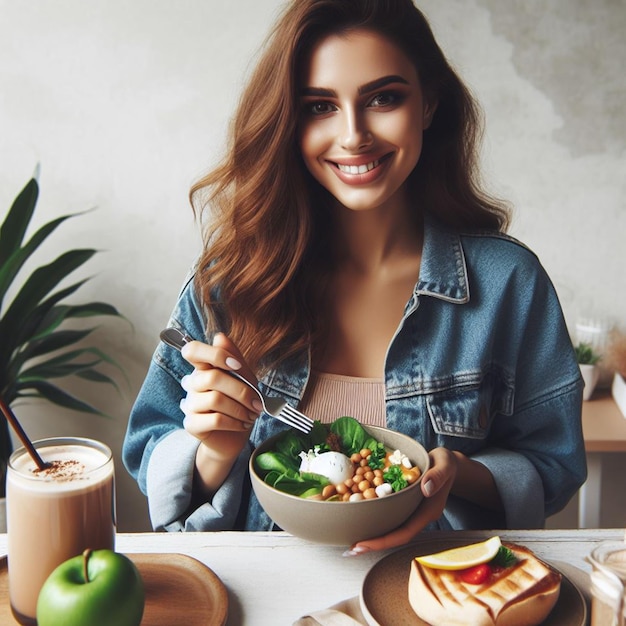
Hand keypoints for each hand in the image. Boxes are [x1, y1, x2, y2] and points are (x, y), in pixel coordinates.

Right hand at [179, 332, 261, 493]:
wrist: (234, 437)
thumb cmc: (239, 404)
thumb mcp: (245, 378)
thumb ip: (234, 358)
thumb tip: (220, 336)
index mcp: (203, 368)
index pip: (192, 350)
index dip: (215, 354)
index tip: (237, 366)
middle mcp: (192, 383)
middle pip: (212, 377)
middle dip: (242, 391)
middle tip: (257, 403)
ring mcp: (190, 404)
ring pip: (215, 399)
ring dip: (241, 409)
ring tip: (251, 415)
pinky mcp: (191, 424)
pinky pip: (215, 419)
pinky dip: (235, 422)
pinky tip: (242, 424)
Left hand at [344, 447, 457, 555]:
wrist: (447, 463)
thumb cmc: (445, 462)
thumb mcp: (445, 464)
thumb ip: (437, 475)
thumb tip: (426, 488)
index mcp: (428, 511)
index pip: (405, 533)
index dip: (384, 541)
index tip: (363, 544)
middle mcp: (418, 516)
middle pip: (395, 536)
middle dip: (374, 544)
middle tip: (351, 548)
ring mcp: (411, 511)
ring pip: (391, 528)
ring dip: (373, 535)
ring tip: (352, 541)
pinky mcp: (405, 504)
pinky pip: (389, 515)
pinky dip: (375, 519)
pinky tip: (361, 517)